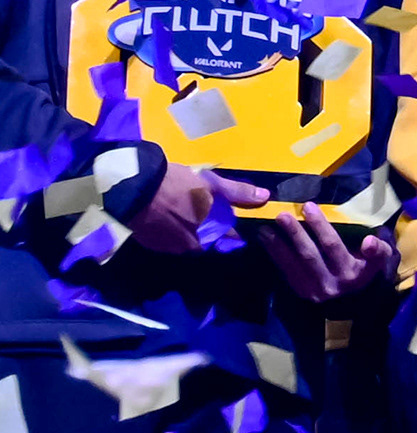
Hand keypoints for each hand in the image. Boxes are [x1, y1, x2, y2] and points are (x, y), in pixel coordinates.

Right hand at [127, 163, 268, 253]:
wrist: (134, 189)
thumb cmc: (177, 185)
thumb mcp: (211, 184)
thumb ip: (238, 193)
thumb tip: (265, 198)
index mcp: (210, 233)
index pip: (231, 237)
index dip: (232, 228)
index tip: (229, 219)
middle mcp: (193, 246)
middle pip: (209, 241)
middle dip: (210, 230)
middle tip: (201, 210)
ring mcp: (171, 248)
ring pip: (189, 242)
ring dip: (190, 232)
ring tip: (183, 212)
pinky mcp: (152, 246)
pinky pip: (168, 242)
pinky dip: (171, 233)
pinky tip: (166, 218)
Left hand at [255, 203, 395, 304]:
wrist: (348, 299)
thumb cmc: (363, 267)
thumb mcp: (378, 260)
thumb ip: (378, 249)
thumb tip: (369, 240)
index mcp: (356, 273)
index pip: (344, 252)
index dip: (338, 237)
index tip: (334, 223)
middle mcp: (334, 283)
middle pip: (313, 255)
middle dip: (297, 233)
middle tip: (283, 214)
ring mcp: (315, 289)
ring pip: (296, 262)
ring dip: (279, 243)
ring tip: (266, 225)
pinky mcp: (300, 290)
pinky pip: (285, 270)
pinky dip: (274, 252)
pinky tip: (264, 237)